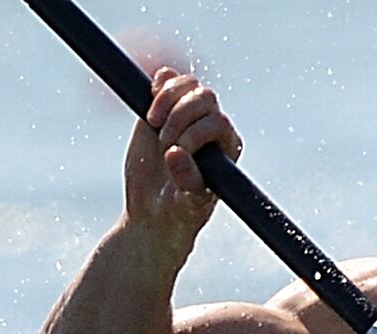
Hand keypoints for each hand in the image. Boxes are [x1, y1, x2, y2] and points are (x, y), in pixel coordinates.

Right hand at [123, 67, 243, 243]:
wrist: (154, 211)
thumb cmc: (179, 211)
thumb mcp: (187, 203)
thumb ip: (187, 181)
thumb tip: (176, 153)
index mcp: (227, 146)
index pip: (218, 122)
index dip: (194, 132)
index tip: (174, 151)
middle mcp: (211, 126)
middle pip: (205, 97)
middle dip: (180, 115)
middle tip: (163, 140)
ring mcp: (188, 114)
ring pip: (187, 84)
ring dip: (167, 97)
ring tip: (153, 122)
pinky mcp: (163, 107)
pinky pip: (166, 79)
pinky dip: (157, 85)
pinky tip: (149, 108)